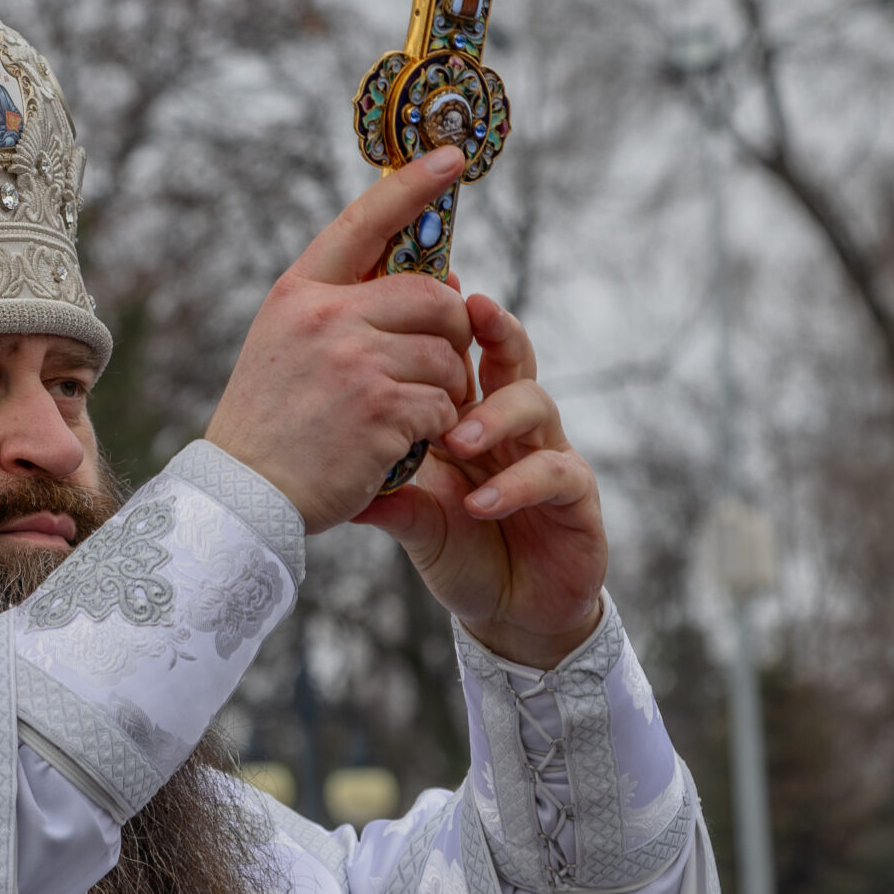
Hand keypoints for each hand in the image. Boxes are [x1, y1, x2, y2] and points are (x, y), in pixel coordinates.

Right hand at [205, 150, 472, 532]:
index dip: (412, 184)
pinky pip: (443, 402)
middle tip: (439, 364)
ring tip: (414, 415)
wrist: (243, 494)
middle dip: (451, 330)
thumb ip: (351, 309)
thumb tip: (447, 281)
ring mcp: (353, 360)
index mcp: (300, 292)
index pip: (364, 220)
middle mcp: (325, 315)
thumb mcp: (290, 346)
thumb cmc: (273, 424)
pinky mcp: (380, 409)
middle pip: (434, 294)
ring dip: (446, 388)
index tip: (451, 156)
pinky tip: (405, 443)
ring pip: (447, 354)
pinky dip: (437, 427)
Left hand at [356, 291, 606, 668]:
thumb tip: (317, 467)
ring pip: (536, 404)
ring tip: (455, 438)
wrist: (509, 612)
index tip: (430, 281)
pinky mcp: (576, 497)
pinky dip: (515, 485)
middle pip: (510, 356)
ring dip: (494, 416)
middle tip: (470, 311)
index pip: (462, 354)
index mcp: (470, 415)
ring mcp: (547, 455)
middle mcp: (512, 426)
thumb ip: (380, 485)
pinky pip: (554, 474)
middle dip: (494, 327)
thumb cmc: (459, 547)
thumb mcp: (409, 513)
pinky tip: (479, 503)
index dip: (449, 318)